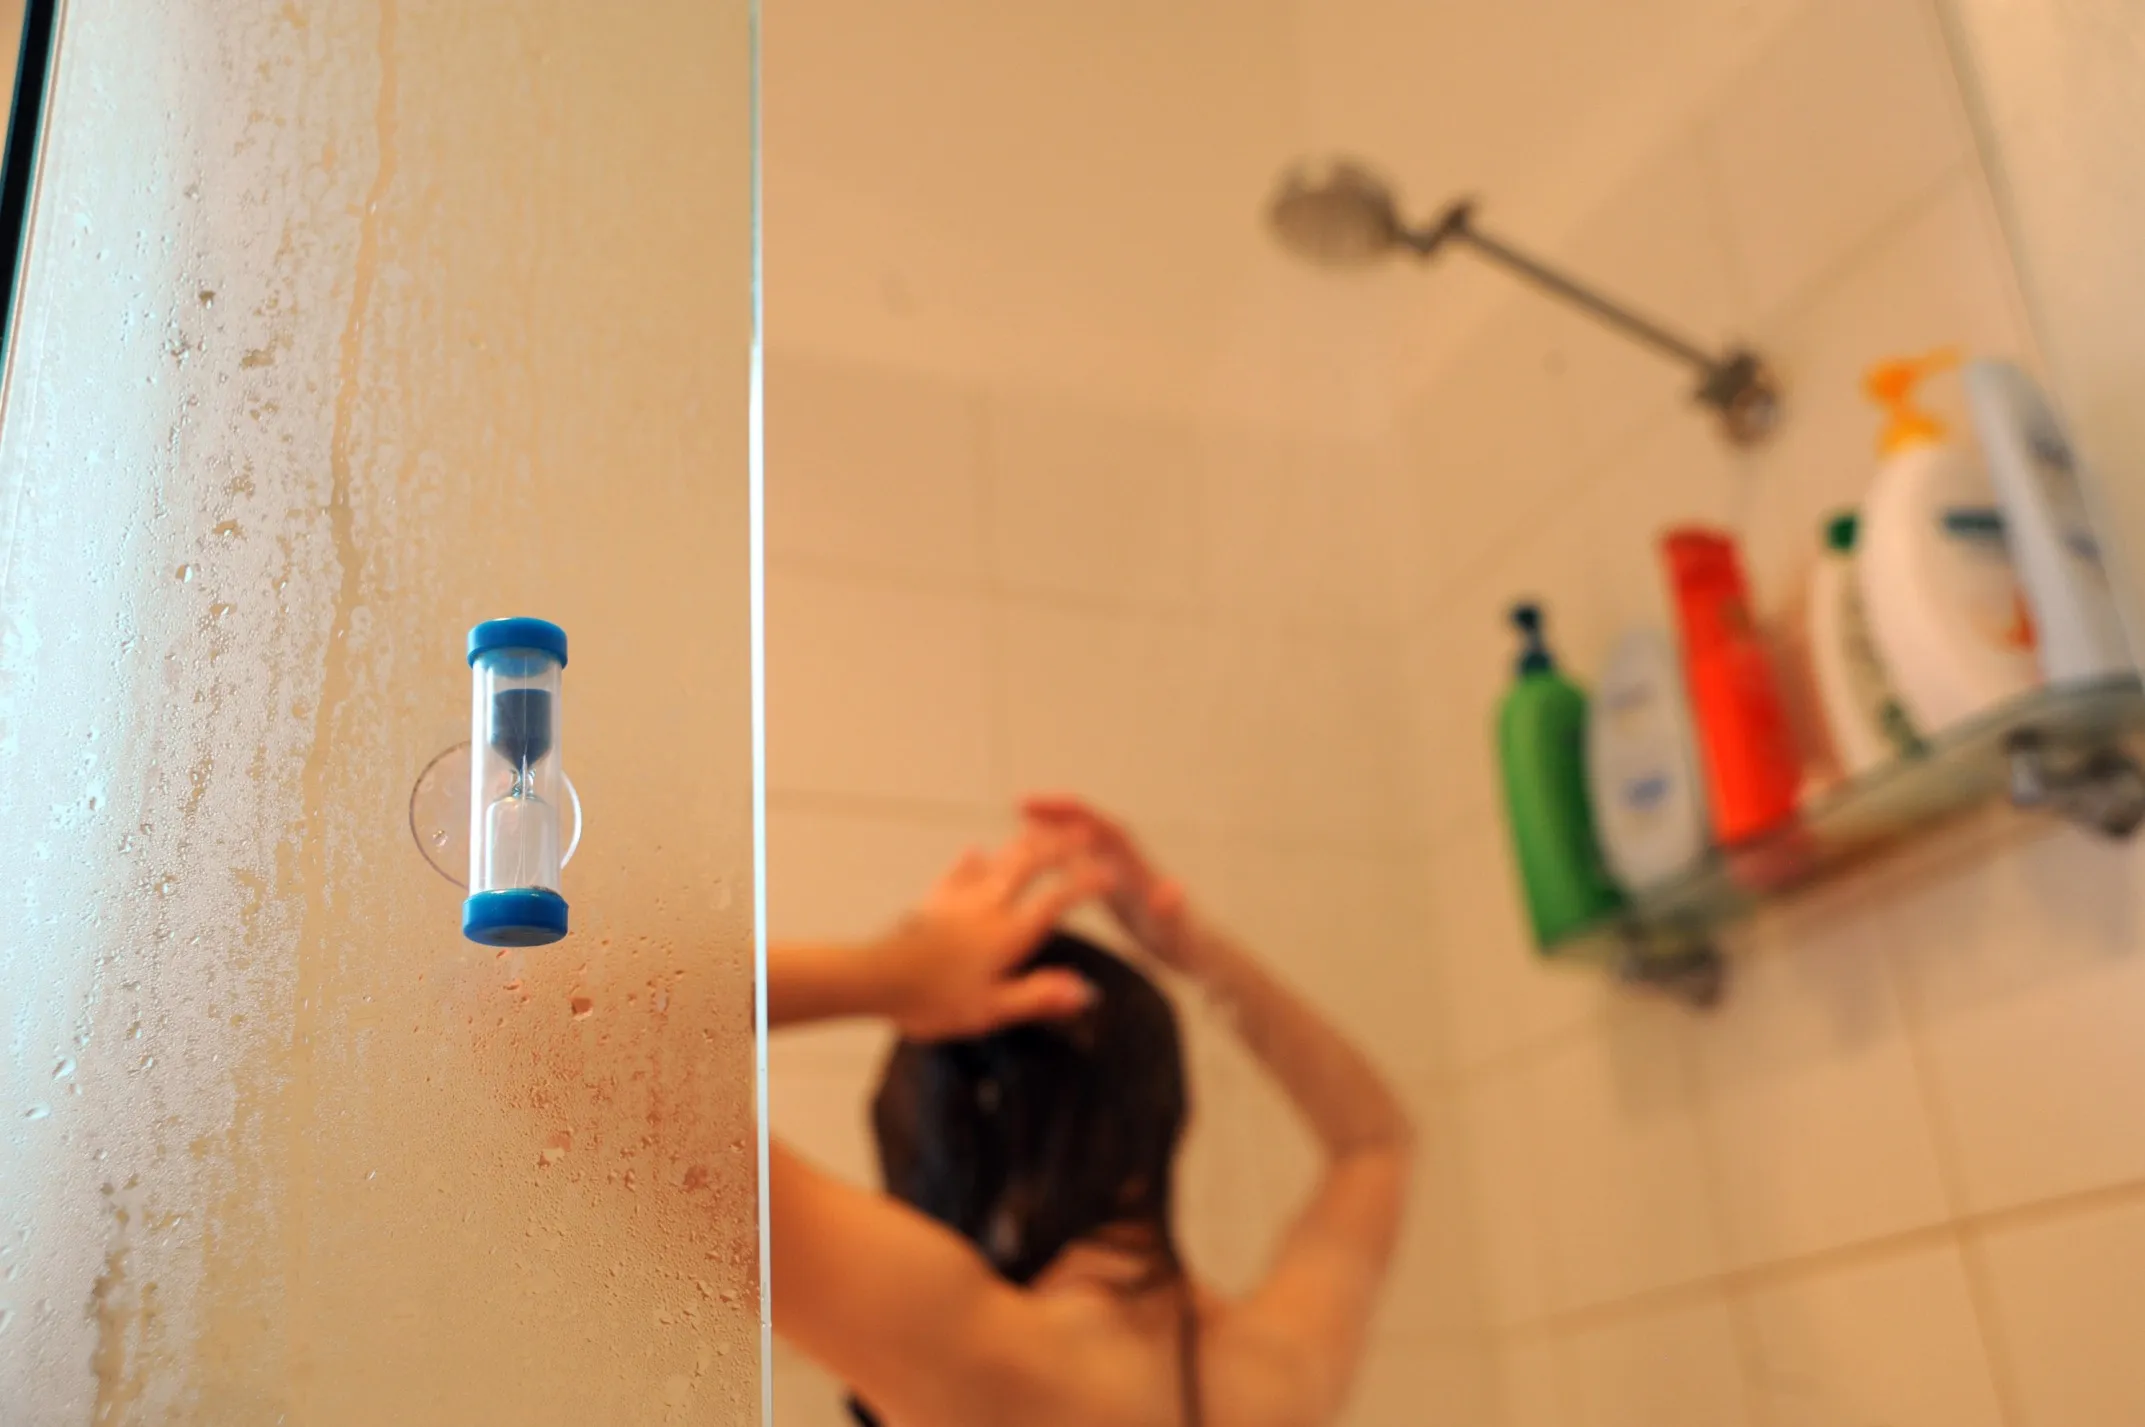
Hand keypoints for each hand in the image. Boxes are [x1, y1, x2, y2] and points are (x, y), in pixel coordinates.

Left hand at [876, 829, 1114, 1040]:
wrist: (875, 978)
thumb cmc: (932, 1000)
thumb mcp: (992, 1010)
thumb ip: (1039, 995)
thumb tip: (1086, 990)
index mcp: (1009, 933)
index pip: (1057, 899)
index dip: (1086, 884)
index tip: (1110, 874)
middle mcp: (988, 906)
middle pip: (1030, 865)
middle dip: (1060, 846)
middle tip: (1082, 832)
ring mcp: (958, 899)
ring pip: (998, 861)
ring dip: (1024, 844)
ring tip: (1041, 832)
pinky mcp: (931, 901)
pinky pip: (957, 873)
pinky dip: (972, 859)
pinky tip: (975, 850)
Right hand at [1019, 794, 1193, 968]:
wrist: (1200, 953)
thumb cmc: (1188, 944)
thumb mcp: (1178, 932)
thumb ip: (1171, 911)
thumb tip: (1169, 890)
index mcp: (1139, 869)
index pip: (1105, 829)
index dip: (1074, 813)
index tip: (1043, 806)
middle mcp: (1130, 862)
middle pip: (1092, 826)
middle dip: (1061, 812)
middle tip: (1022, 803)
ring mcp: (1122, 872)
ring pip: (1087, 840)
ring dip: (1060, 827)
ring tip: (1024, 818)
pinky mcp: (1116, 886)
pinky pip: (1087, 860)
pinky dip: (1064, 851)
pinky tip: (1040, 853)